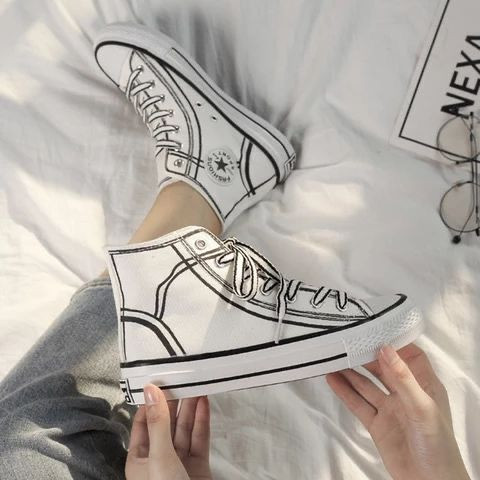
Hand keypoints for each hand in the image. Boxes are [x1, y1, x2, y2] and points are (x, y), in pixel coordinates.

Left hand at [125, 384, 211, 479]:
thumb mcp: (159, 456)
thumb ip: (158, 423)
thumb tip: (151, 391)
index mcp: (140, 459)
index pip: (143, 423)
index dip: (151, 402)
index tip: (160, 382)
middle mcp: (159, 458)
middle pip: (166, 424)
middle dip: (174, 402)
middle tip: (181, 380)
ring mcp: (180, 461)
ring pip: (184, 429)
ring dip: (190, 408)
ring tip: (195, 386)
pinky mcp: (198, 464)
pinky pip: (200, 438)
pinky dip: (202, 420)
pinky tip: (203, 403)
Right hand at [327, 344, 469, 479]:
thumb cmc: (437, 445)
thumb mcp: (422, 407)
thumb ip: (403, 378)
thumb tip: (385, 348)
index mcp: (424, 385)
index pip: (409, 356)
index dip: (393, 343)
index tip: (374, 331)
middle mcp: (405, 394)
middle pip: (383, 368)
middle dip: (365, 355)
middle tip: (346, 342)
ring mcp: (390, 408)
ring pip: (366, 384)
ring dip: (350, 372)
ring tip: (333, 357)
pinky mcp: (377, 423)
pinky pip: (358, 403)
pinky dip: (344, 391)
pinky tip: (332, 379)